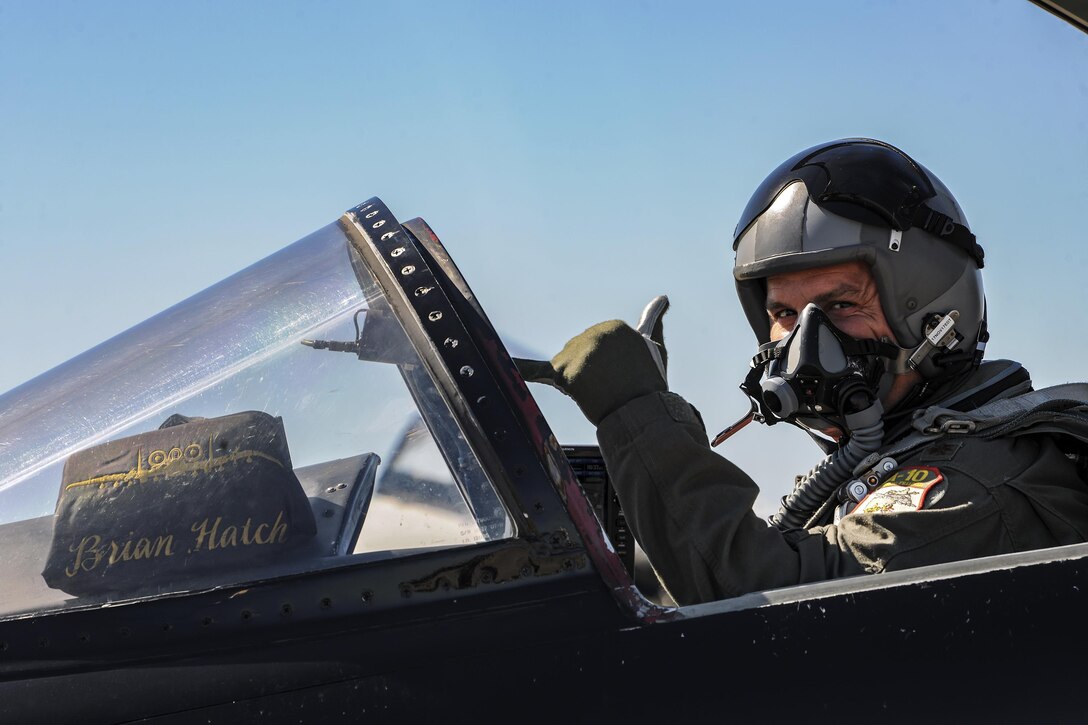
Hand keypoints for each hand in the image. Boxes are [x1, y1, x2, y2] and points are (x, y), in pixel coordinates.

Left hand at [515, 296, 669, 424]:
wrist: (642, 413)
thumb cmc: (650, 383)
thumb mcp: (655, 348)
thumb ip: (654, 321)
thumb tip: (662, 298)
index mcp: (613, 326)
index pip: (595, 346)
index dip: (606, 366)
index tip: (621, 376)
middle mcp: (593, 334)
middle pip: (577, 354)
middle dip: (589, 373)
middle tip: (611, 387)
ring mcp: (578, 352)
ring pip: (565, 368)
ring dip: (577, 383)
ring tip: (599, 392)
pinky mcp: (564, 373)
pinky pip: (535, 369)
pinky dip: (520, 367)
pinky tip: (504, 364)